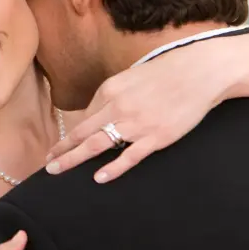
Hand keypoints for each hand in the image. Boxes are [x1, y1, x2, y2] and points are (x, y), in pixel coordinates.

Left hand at [44, 41, 229, 182]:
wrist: (201, 72)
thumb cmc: (166, 72)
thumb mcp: (131, 77)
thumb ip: (113, 96)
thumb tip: (97, 115)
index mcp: (110, 90)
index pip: (84, 117)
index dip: (68, 136)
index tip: (56, 148)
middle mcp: (118, 107)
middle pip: (81, 133)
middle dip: (61, 150)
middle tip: (47, 164)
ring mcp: (136, 124)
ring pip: (97, 145)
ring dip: (73, 158)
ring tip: (57, 170)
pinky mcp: (156, 137)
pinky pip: (129, 156)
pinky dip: (113, 168)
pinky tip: (98, 177)